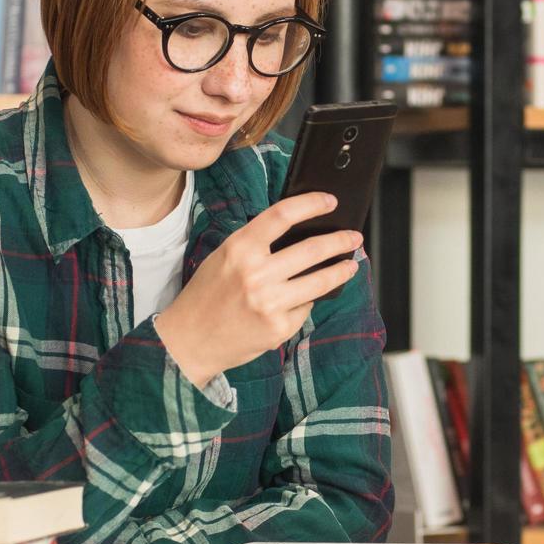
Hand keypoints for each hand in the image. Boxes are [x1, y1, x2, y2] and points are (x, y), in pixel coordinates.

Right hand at [155, 192, 362, 387]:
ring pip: (321, 281)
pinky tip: (306, 299)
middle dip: (340, 240)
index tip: (330, 201)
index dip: (312, 204)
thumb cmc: (206, 296)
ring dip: (342, 270)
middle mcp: (256, 274)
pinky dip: (308, 301)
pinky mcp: (279, 328)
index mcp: (239, 248)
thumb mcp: (224, 258)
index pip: (283, 215)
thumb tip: (299, 233)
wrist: (189, 341)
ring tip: (351, 264)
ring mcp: (270, 303)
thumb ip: (256, 245)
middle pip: (312, 249)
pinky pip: (305, 308)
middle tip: (354, 237)